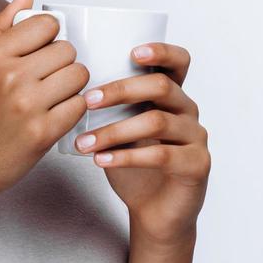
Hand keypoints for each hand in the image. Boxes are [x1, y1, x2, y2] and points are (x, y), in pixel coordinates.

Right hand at [0, 0, 89, 213]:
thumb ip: (1, 27)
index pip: (47, 24)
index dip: (50, 37)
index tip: (41, 52)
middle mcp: (10, 75)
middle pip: (67, 50)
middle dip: (62, 63)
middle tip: (47, 80)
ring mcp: (28, 104)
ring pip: (79, 75)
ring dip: (72, 86)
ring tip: (53, 97)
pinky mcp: (43, 133)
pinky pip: (79, 106)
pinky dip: (72, 110)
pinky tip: (55, 115)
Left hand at [74, 41, 209, 246]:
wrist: (155, 212)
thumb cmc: (134, 165)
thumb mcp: (119, 130)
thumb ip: (107, 109)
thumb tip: (66, 86)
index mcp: (172, 95)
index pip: (178, 61)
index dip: (161, 51)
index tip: (133, 52)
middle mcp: (188, 110)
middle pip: (161, 87)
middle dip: (121, 90)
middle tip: (88, 100)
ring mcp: (195, 137)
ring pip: (156, 121)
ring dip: (115, 131)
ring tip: (84, 142)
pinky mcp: (196, 165)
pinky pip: (161, 155)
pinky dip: (126, 157)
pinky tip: (101, 160)